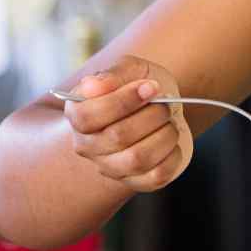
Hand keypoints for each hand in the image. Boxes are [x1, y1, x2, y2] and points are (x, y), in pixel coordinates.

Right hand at [62, 55, 193, 191]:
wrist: (159, 106)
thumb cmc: (139, 85)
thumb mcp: (129, 70)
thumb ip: (112, 75)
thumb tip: (93, 86)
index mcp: (77, 113)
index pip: (87, 117)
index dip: (122, 102)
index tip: (151, 87)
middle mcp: (87, 145)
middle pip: (117, 137)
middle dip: (151, 115)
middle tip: (165, 104)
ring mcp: (109, 167)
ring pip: (137, 159)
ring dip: (164, 135)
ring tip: (170, 122)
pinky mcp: (135, 182)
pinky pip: (156, 177)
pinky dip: (172, 156)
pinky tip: (172, 142)